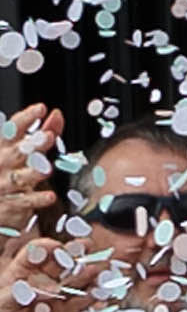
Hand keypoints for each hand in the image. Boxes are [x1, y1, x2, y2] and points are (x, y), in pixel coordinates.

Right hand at [0, 106, 63, 237]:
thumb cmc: (8, 171)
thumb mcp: (23, 150)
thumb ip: (43, 132)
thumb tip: (56, 114)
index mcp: (3, 147)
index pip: (12, 129)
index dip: (25, 118)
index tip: (40, 108)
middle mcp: (2, 163)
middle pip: (16, 152)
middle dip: (32, 144)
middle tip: (47, 136)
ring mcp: (4, 183)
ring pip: (19, 177)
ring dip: (33, 172)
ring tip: (46, 169)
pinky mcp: (9, 203)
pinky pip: (24, 201)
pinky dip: (37, 199)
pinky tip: (51, 197)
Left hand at [0, 236, 90, 311]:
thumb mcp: (5, 301)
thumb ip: (27, 292)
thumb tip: (51, 287)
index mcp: (19, 274)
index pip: (36, 254)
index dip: (49, 248)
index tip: (60, 247)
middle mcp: (38, 284)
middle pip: (59, 265)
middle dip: (74, 255)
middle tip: (89, 247)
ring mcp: (51, 300)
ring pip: (72, 284)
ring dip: (87, 276)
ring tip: (100, 269)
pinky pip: (78, 305)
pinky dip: (90, 299)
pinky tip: (99, 292)